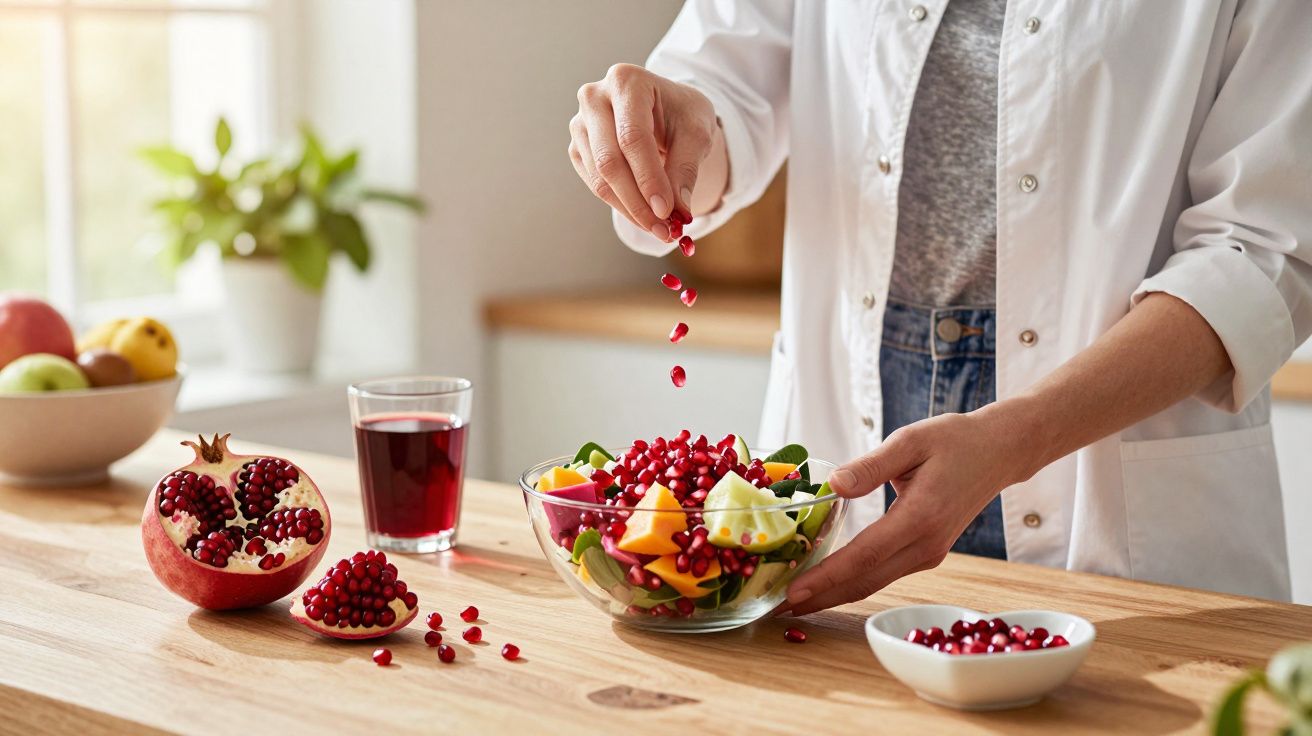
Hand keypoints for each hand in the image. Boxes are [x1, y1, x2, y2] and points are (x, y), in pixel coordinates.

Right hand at [568, 63, 722, 239]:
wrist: (665, 108)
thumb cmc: (681, 113)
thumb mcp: (696, 132)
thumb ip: (686, 167)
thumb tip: (678, 211)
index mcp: (627, 81)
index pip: (632, 137)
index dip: (649, 178)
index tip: (667, 211)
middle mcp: (595, 97)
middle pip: (610, 160)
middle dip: (638, 201)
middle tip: (664, 229)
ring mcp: (580, 123)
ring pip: (600, 178)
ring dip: (630, 209)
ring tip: (660, 228)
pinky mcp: (578, 147)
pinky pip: (595, 184)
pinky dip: (620, 205)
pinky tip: (644, 215)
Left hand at [785, 406, 1043, 615]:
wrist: (998, 452)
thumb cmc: (954, 440)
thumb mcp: (911, 440)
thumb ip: (871, 465)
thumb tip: (835, 484)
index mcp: (921, 517)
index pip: (864, 556)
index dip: (826, 577)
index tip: (793, 592)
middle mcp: (926, 545)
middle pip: (866, 581)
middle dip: (821, 598)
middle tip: (778, 608)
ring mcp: (929, 553)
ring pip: (875, 582)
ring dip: (834, 594)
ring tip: (794, 602)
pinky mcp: (927, 553)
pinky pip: (884, 573)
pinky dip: (853, 582)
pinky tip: (827, 583)